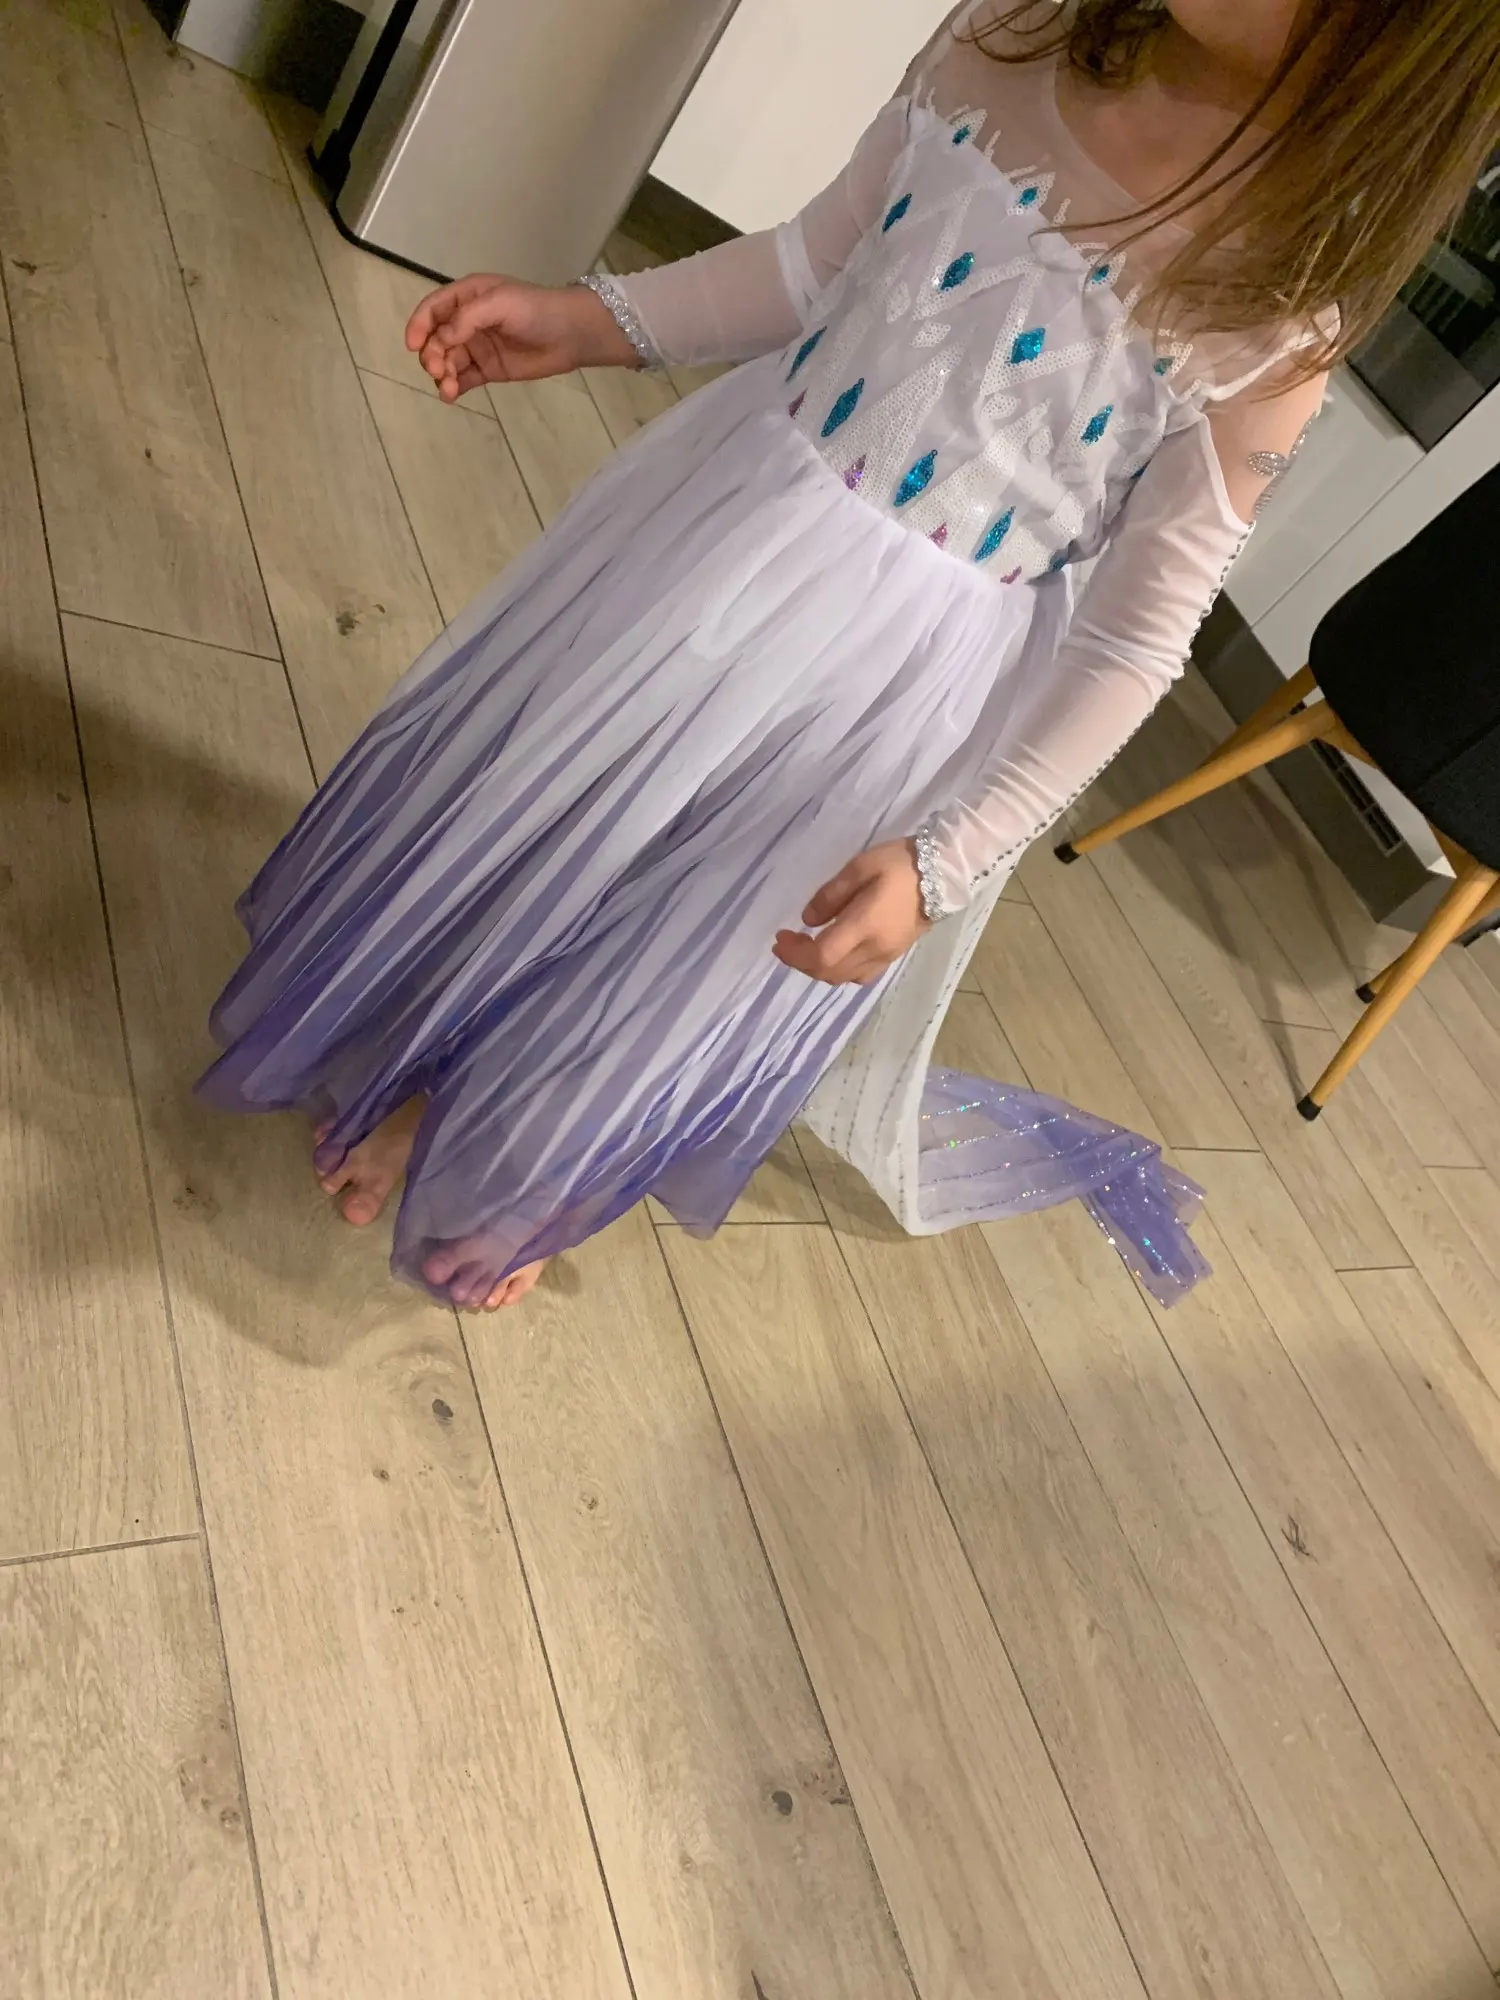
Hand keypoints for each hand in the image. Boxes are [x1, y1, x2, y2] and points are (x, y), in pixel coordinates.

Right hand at [405, 275, 636, 402]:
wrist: (571, 333)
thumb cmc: (536, 309)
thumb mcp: (500, 303)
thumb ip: (467, 318)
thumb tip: (442, 340)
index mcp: (467, 297)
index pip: (433, 310)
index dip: (419, 326)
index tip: (413, 346)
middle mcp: (467, 321)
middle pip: (436, 339)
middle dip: (432, 355)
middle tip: (439, 371)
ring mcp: (477, 346)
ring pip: (447, 362)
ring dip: (442, 375)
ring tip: (448, 388)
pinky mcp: (489, 369)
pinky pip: (464, 379)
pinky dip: (453, 387)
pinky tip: (451, 395)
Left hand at [774, 840, 931, 986]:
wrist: (944, 872)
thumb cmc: (900, 864)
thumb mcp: (859, 866)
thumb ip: (830, 894)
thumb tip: (807, 920)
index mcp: (865, 926)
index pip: (822, 956)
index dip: (795, 953)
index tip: (779, 937)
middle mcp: (875, 948)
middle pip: (829, 972)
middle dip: (800, 962)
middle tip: (786, 942)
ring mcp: (886, 956)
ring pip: (843, 978)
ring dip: (818, 969)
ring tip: (805, 948)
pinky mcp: (894, 956)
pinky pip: (860, 976)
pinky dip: (839, 971)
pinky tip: (834, 954)